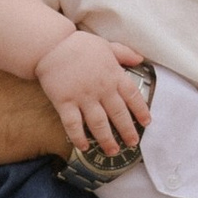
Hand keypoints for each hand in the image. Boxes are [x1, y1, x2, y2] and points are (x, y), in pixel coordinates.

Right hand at [33, 31, 152, 159]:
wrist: (51, 45)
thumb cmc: (79, 45)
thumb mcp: (106, 45)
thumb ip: (124, 53)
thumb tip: (140, 60)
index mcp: (114, 75)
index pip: (133, 96)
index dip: (141, 111)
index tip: (147, 123)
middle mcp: (102, 89)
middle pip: (119, 114)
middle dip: (127, 131)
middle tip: (133, 143)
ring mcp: (83, 97)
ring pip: (99, 123)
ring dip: (107, 139)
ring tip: (113, 151)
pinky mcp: (64, 102)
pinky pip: (73, 124)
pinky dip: (79, 137)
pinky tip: (84, 147)